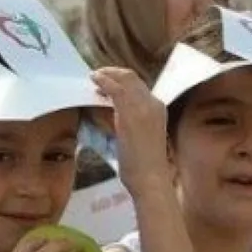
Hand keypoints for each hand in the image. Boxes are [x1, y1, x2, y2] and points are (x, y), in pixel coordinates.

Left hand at [91, 67, 170, 198]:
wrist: (150, 178)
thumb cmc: (143, 165)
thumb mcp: (140, 137)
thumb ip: (130, 122)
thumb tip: (114, 115)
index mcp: (158, 108)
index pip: (139, 86)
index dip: (121, 79)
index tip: (106, 80)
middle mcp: (153, 104)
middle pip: (132, 78)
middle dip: (113, 73)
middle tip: (97, 74)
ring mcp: (144, 107)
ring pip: (125, 80)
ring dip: (107, 74)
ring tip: (94, 76)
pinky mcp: (131, 114)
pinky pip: (116, 89)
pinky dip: (104, 80)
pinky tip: (94, 79)